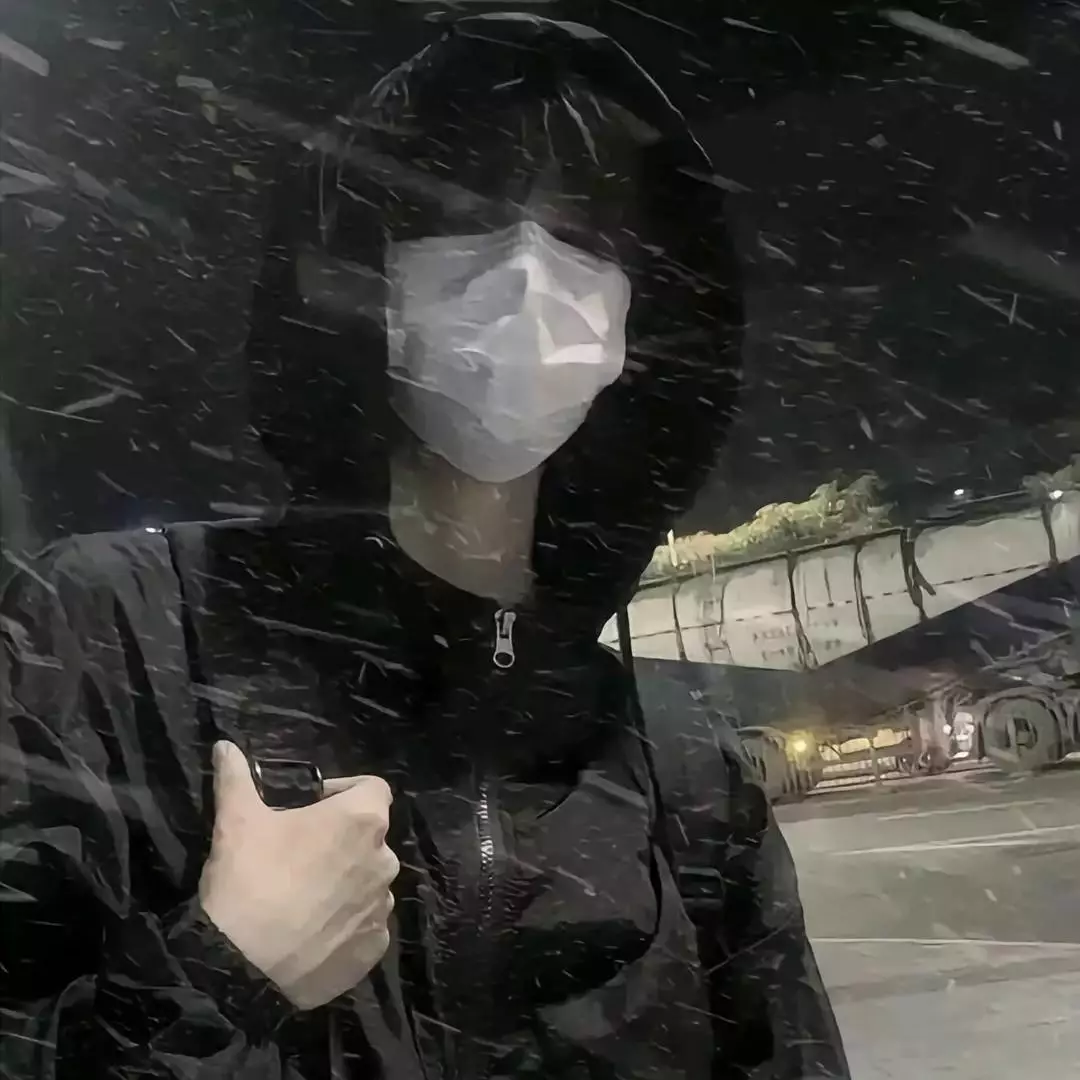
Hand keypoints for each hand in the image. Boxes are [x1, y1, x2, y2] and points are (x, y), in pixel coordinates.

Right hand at [199, 742, 398, 1009]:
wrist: (241, 968)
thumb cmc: (248, 880)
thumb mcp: (236, 821)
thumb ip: (236, 778)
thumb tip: (224, 746)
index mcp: (362, 821)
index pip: (373, 789)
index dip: (345, 792)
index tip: (313, 805)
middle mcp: (384, 860)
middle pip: (369, 838)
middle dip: (341, 840)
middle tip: (299, 853)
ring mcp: (381, 908)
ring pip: (368, 882)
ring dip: (345, 882)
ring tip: (303, 896)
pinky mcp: (374, 948)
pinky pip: (365, 925)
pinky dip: (345, 924)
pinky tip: (311, 932)